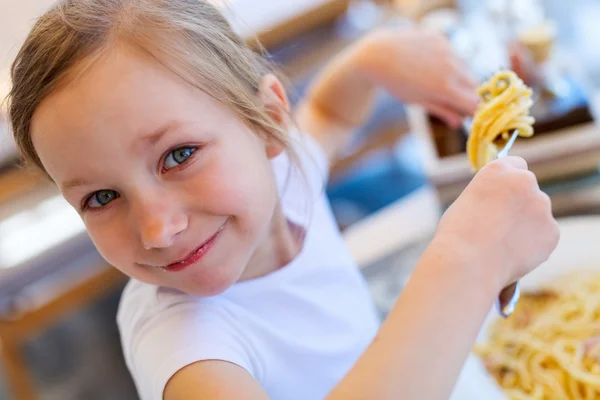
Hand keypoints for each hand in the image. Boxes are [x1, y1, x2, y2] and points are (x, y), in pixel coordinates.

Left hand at [358, 27, 478, 127]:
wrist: (378, 55)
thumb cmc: (396, 83)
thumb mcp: (418, 101)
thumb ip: (442, 111)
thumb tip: (459, 123)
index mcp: (445, 88)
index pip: (475, 103)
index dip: (473, 110)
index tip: (468, 114)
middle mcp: (451, 68)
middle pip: (475, 85)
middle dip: (467, 93)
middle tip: (452, 97)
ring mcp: (448, 50)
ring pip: (465, 68)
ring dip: (458, 76)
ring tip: (434, 78)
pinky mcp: (442, 38)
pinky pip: (454, 53)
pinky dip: (449, 61)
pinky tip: (429, 63)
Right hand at [434, 157, 558, 290]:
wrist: (468, 263)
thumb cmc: (457, 234)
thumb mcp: (467, 201)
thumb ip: (489, 196)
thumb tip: (499, 205)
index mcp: (499, 170)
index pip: (515, 165)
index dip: (507, 182)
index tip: (501, 195)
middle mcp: (525, 181)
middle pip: (528, 189)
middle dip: (519, 204)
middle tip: (499, 226)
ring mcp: (542, 207)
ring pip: (537, 214)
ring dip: (526, 224)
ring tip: (502, 244)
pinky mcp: (552, 232)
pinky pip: (544, 236)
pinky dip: (533, 245)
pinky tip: (512, 254)